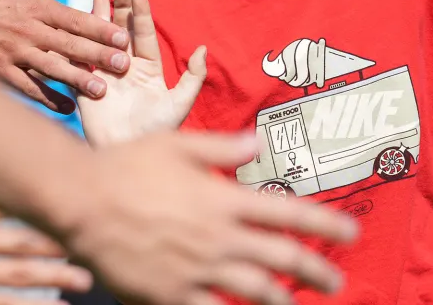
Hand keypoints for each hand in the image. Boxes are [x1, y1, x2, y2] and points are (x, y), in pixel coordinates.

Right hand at [0, 0, 130, 111]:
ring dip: (78, 81)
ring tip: (102, 92)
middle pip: (70, 46)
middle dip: (99, 57)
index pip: (76, 19)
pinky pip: (27, 88)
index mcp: (34, 5)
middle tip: (124, 66)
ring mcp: (12, 53)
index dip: (102, 29)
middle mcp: (27, 32)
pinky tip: (66, 107)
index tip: (124, 38)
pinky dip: (47, 98)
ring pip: (52, 70)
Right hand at [63, 132, 357, 304]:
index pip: (291, 213)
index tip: (352, 234)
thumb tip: (258, 143)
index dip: (327, 225)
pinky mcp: (170, 296)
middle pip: (283, 259)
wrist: (79, 201)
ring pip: (255, 293)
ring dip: (283, 302)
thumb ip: (222, 146)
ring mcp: (196, 270)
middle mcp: (219, 237)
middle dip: (317, 272)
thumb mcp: (177, 143)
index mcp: (224, 199)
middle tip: (337, 282)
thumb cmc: (125, 166)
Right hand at [79, 0, 205, 145]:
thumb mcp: (180, 103)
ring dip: (98, 19)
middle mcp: (125, 69)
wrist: (128, 157)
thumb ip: (193, 77)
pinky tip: (74, 23)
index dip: (141, 13)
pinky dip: (77, 42)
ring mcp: (104, 76)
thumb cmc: (157, 133)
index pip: (144, 35)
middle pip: (122, 32)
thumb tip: (203, 48)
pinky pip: (80, 61)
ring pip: (100, 40)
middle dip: (119, 9)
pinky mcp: (84, 86)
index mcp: (148, 70)